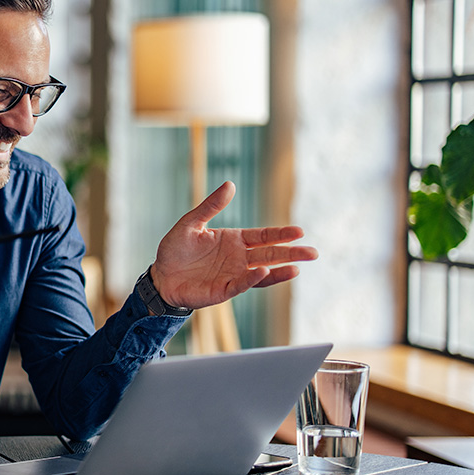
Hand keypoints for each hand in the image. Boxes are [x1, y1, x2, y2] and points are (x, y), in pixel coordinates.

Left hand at [151, 181, 317, 308]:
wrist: (160, 275)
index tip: (300, 232)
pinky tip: (263, 272)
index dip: (281, 234)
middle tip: (313, 252)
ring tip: (297, 267)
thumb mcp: (191, 223)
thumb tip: (230, 184)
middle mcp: (238, 258)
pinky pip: (241, 285)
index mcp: (234, 240)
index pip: (263, 236)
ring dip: (279, 271)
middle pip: (270, 255)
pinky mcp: (223, 290)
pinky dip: (252, 279)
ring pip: (262, 273)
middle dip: (291, 253)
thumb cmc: (175, 250)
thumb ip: (211, 206)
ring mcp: (233, 275)